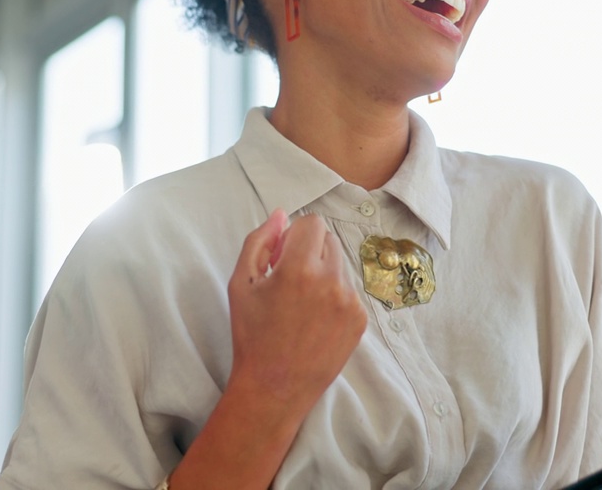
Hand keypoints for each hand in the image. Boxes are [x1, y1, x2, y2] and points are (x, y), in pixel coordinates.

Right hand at [227, 210, 367, 412]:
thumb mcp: (241, 283)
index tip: (281, 257)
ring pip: (340, 266)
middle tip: (289, 280)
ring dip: (323, 273)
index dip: (293, 236)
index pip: (312, 223)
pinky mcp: (360, 320)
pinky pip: (348, 291)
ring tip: (301, 304)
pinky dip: (333, 297)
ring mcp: (350, 302)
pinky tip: (314, 320)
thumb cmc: (252, 335)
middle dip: (309, 252)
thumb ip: (259, 240)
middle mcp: (331, 281)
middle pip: (328, 241)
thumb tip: (281, 215)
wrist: (275, 387)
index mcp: (299, 268)